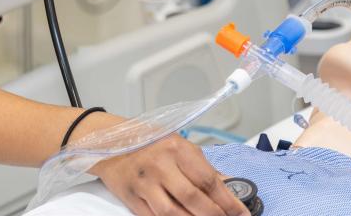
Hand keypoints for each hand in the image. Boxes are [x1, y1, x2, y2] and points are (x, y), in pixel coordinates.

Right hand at [91, 135, 248, 215]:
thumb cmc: (148, 142)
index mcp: (176, 148)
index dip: (228, 201)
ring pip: (173, 214)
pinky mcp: (132, 198)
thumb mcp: (178, 145)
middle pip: (193, 199)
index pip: (207, 179)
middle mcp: (160, 164)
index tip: (241, 214)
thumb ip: (203, 166)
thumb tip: (229, 185)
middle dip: (215, 215)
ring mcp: (144, 183)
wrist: (108, 142)